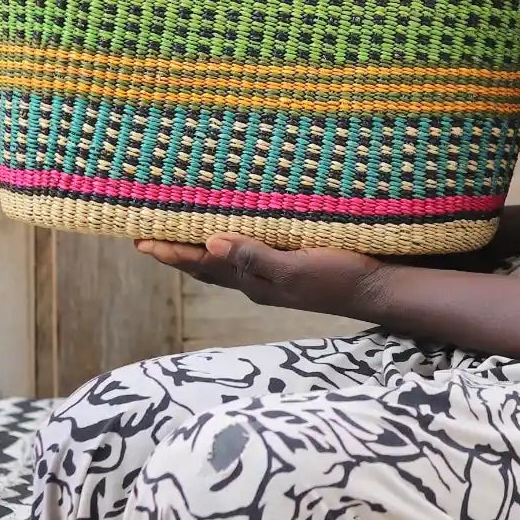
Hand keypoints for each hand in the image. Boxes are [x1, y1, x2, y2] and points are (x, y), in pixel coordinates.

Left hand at [134, 236, 387, 319]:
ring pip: (226, 260)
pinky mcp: (291, 263)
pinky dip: (230, 240)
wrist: (378, 289)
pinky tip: (232, 230)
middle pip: (206, 266)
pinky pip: (249, 251)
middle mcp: (257, 280)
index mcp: (253, 282)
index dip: (171, 254)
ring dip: (199, 247)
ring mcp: (274, 274)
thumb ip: (254, 258)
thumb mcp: (296, 268)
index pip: (202, 266)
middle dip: (176, 252)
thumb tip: (210, 244)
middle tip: (145, 236)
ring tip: (178, 232)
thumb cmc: (339, 278)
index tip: (141, 242)